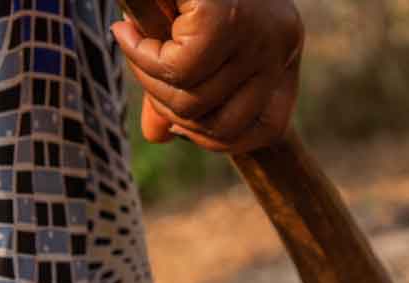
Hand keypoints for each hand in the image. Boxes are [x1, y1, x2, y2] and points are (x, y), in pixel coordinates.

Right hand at [112, 0, 303, 153]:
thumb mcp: (187, 35)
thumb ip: (178, 84)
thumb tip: (159, 135)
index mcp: (282, 47)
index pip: (268, 129)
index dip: (219, 139)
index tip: (178, 117)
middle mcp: (282, 42)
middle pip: (225, 126)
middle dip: (171, 109)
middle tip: (142, 67)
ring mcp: (259, 31)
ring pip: (195, 100)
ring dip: (149, 79)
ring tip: (132, 42)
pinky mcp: (226, 18)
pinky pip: (180, 70)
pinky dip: (142, 57)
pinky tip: (126, 31)